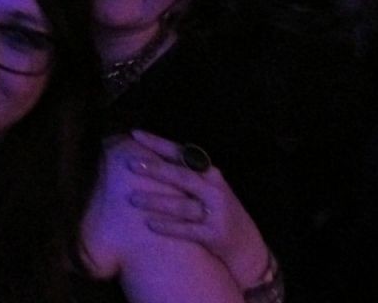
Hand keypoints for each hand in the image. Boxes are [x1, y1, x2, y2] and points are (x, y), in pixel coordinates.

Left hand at [126, 130, 270, 288]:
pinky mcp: (214, 235)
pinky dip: (168, 227)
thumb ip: (183, 173)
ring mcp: (216, 212)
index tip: (135, 134)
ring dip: (156, 201)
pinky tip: (150, 224)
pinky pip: (187, 230)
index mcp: (209, 172)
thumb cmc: (216, 210)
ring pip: (182, 205)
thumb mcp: (206, 187)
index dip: (158, 142)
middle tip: (131, 164)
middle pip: (182, 176)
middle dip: (156, 169)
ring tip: (132, 198)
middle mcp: (214, 189)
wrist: (246, 244)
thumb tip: (145, 158)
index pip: (182, 153)